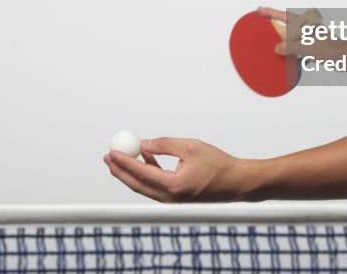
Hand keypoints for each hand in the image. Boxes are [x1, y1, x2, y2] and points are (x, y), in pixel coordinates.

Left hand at [103, 137, 250, 202]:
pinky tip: (145, 158)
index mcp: (175, 186)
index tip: (112, 152)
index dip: (124, 162)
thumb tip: (143, 144)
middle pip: (137, 185)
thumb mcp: (190, 146)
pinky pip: (156, 187)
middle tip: (109, 157)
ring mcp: (174, 202)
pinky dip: (147, 174)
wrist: (237, 182)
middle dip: (120, 171)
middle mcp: (171, 199)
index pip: (142, 173)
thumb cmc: (218, 164)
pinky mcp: (177, 200)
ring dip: (131, 172)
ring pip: (145, 187)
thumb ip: (165, 144)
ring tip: (120, 157)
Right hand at [255, 6, 337, 57]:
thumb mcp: (306, 47)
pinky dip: (298, 56)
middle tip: (265, 27)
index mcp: (304, 24)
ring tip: (277, 49)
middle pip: (288, 27)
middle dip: (277, 28)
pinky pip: (302, 51)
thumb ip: (290, 47)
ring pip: (295, 40)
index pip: (283, 15)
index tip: (259, 9)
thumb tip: (277, 48)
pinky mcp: (317, 48)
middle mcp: (307, 29)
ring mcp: (312, 38)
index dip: (270, 12)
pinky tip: (295, 64)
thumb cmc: (330, 48)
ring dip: (287, 45)